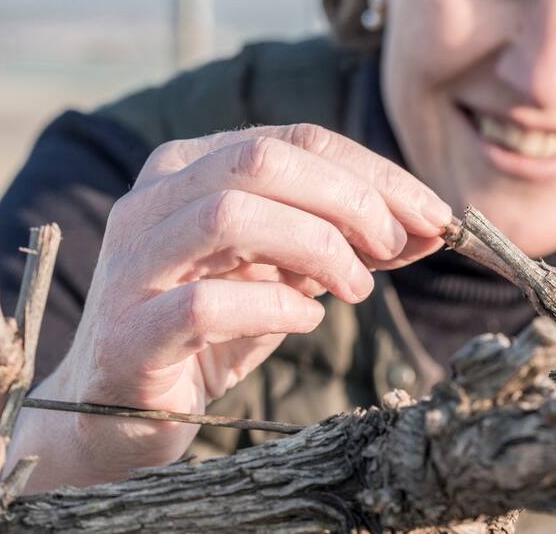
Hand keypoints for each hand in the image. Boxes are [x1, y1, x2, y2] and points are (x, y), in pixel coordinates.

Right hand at [6, 124, 451, 491]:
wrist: (121, 415)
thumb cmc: (212, 331)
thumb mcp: (287, 271)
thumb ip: (344, 240)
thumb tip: (431, 224)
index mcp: (190, 167)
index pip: (294, 141)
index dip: (375, 173)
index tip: (434, 215)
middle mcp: (152, 201)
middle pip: (263, 163)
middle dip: (350, 200)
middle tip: (396, 247)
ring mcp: (133, 266)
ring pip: (229, 215)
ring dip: (316, 247)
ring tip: (357, 286)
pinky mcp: (129, 336)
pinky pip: (205, 304)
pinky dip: (274, 308)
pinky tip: (307, 320)